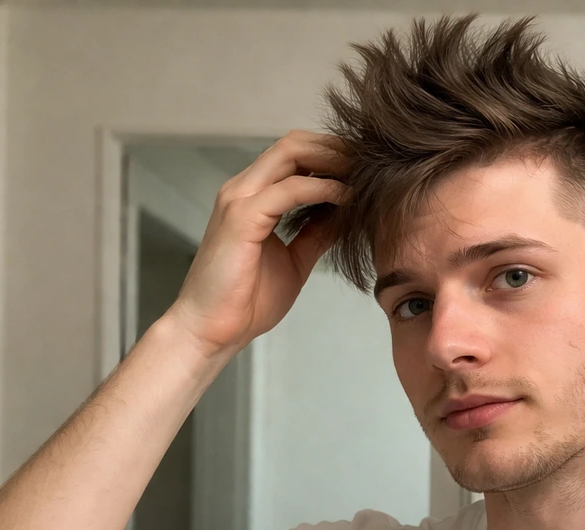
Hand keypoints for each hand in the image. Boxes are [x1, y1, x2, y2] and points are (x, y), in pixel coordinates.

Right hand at [165, 130, 353, 357]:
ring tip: (365, 176)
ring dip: (333, 161)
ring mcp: (239, 200)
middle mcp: (243, 189)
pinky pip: (290, 189)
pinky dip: (323, 188)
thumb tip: (345, 213)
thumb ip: (316, 233)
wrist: (213, 330)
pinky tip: (348, 198)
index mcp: (253, 197)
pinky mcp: (242, 217)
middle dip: (337, 149)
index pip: (294, 154)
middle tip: (371, 166)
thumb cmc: (247, 300)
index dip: (332, 155)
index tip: (366, 170)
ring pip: (291, 154)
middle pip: (294, 144)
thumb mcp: (296, 259)